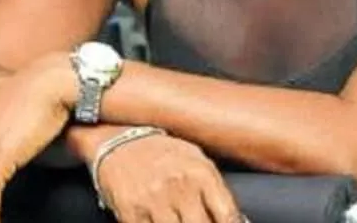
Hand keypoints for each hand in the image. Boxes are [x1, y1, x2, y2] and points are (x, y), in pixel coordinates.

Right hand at [93, 132, 242, 222]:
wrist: (119, 141)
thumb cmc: (162, 152)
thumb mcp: (196, 160)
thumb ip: (215, 189)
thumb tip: (237, 218)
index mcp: (201, 173)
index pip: (227, 215)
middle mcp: (179, 187)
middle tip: (198, 219)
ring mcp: (154, 201)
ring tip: (181, 219)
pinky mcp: (132, 213)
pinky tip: (162, 219)